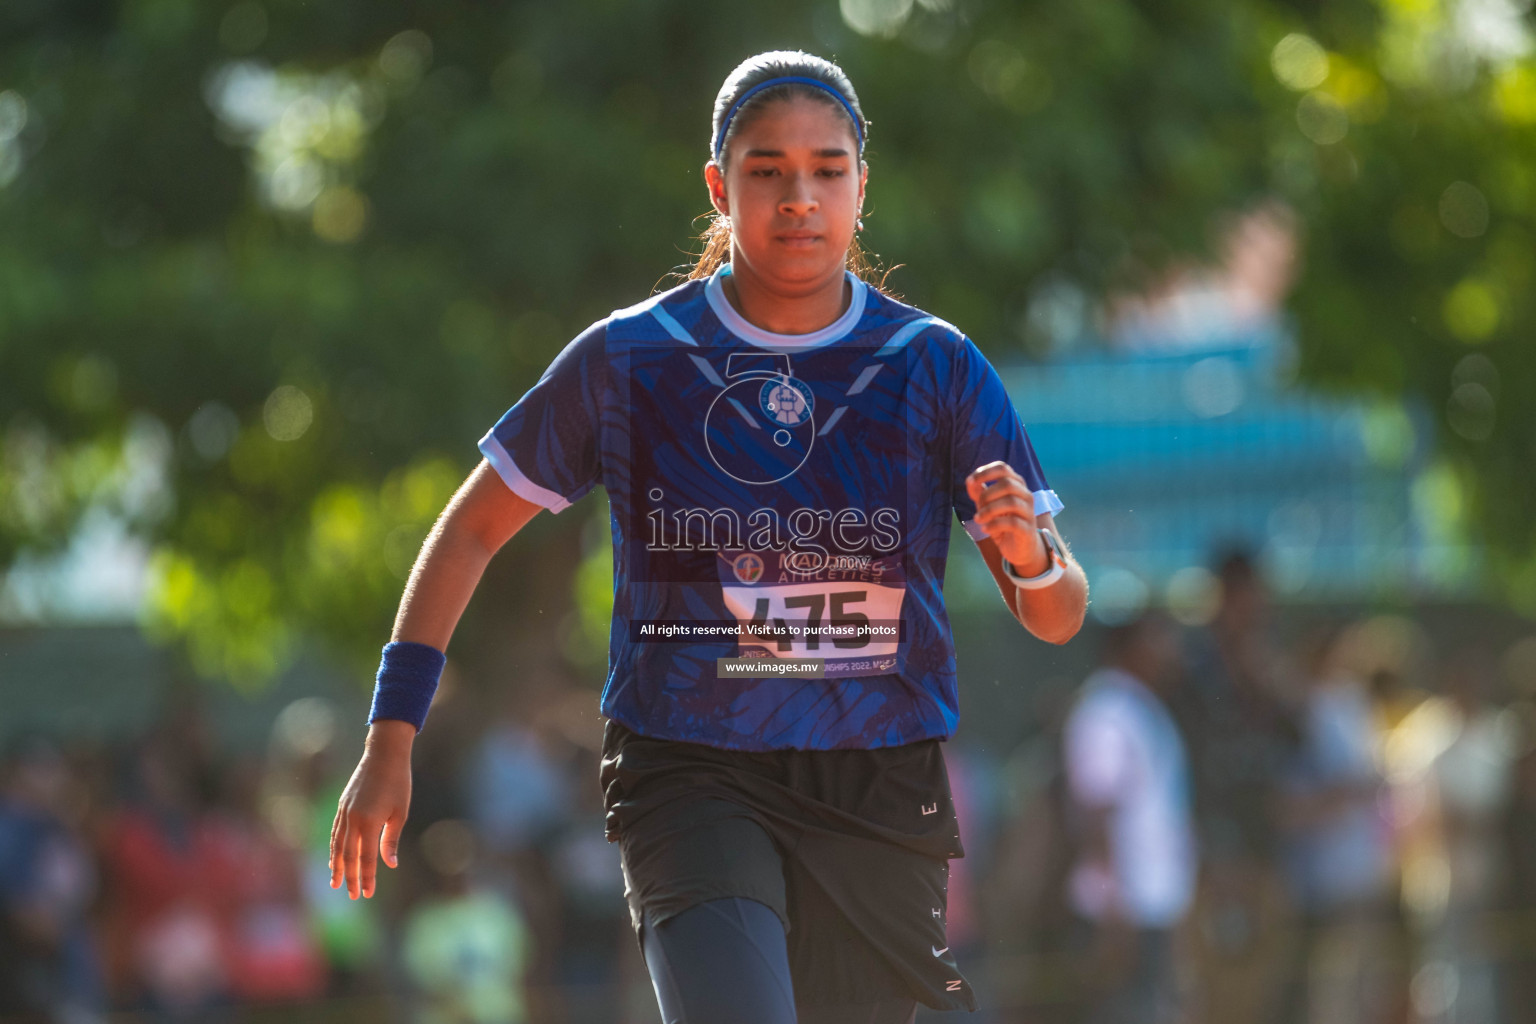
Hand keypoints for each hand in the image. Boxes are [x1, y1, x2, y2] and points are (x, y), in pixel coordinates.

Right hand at [330, 719, 414, 898]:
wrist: (384, 755)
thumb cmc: (398, 783)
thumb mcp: (400, 812)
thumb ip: (391, 839)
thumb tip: (389, 864)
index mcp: (369, 823)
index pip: (366, 858)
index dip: (367, 877)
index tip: (367, 894)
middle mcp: (353, 820)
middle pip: (348, 856)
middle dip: (350, 877)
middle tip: (352, 895)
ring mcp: (344, 812)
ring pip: (337, 845)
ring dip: (336, 866)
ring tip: (335, 882)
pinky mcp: (342, 806)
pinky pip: (335, 832)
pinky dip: (334, 848)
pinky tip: (334, 857)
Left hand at [965, 461, 1046, 574]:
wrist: (1020, 549)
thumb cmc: (1003, 524)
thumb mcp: (987, 507)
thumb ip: (979, 493)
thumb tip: (970, 481)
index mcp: (1016, 485)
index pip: (1003, 468)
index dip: (985, 472)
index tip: (970, 482)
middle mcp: (1025, 495)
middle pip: (1007, 484)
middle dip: (987, 495)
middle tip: (977, 507)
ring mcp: (1029, 512)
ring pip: (1011, 502)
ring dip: (989, 510)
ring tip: (978, 519)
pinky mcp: (1028, 529)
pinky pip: (1013, 522)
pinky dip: (995, 524)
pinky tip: (986, 529)